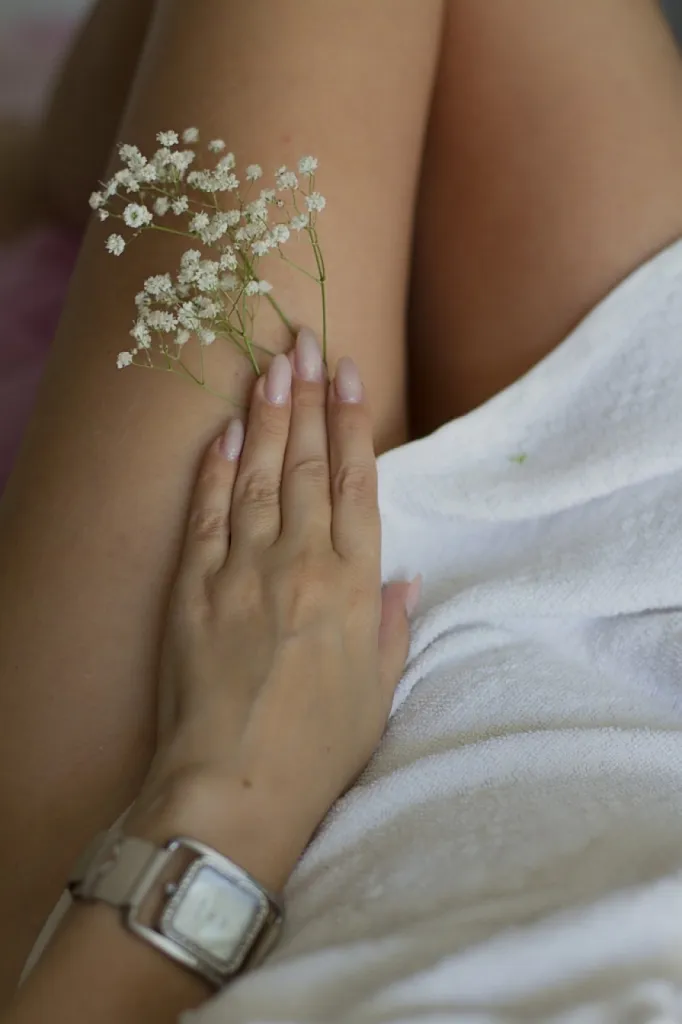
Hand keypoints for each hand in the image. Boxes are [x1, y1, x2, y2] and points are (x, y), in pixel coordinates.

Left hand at [127, 329, 419, 888]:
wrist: (236, 786)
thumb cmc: (318, 747)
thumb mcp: (378, 689)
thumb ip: (391, 624)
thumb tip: (404, 577)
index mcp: (354, 585)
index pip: (358, 483)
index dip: (355, 422)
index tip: (350, 375)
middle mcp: (301, 562)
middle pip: (310, 464)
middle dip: (310, 397)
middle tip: (308, 342)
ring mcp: (244, 569)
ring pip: (260, 475)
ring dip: (268, 416)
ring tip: (272, 366)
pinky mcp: (195, 587)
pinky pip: (208, 513)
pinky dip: (217, 468)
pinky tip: (226, 431)